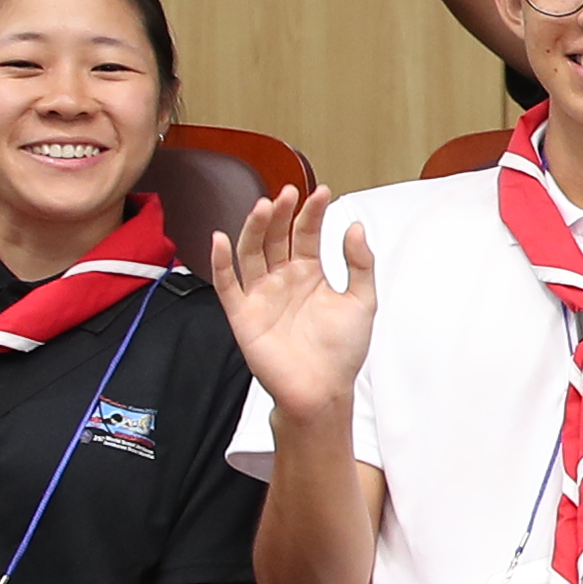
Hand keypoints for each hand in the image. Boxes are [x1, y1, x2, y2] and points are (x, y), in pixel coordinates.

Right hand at [214, 188, 382, 419]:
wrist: (323, 390)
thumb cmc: (342, 352)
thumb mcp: (363, 302)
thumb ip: (360, 264)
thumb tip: (355, 227)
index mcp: (309, 273)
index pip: (306, 233)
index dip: (312, 213)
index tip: (322, 193)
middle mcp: (282, 279)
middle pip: (275, 237)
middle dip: (281, 214)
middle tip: (289, 193)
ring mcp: (261, 295)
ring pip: (251, 252)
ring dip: (255, 229)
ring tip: (264, 206)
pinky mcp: (243, 314)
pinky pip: (226, 284)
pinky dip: (219, 262)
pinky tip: (220, 239)